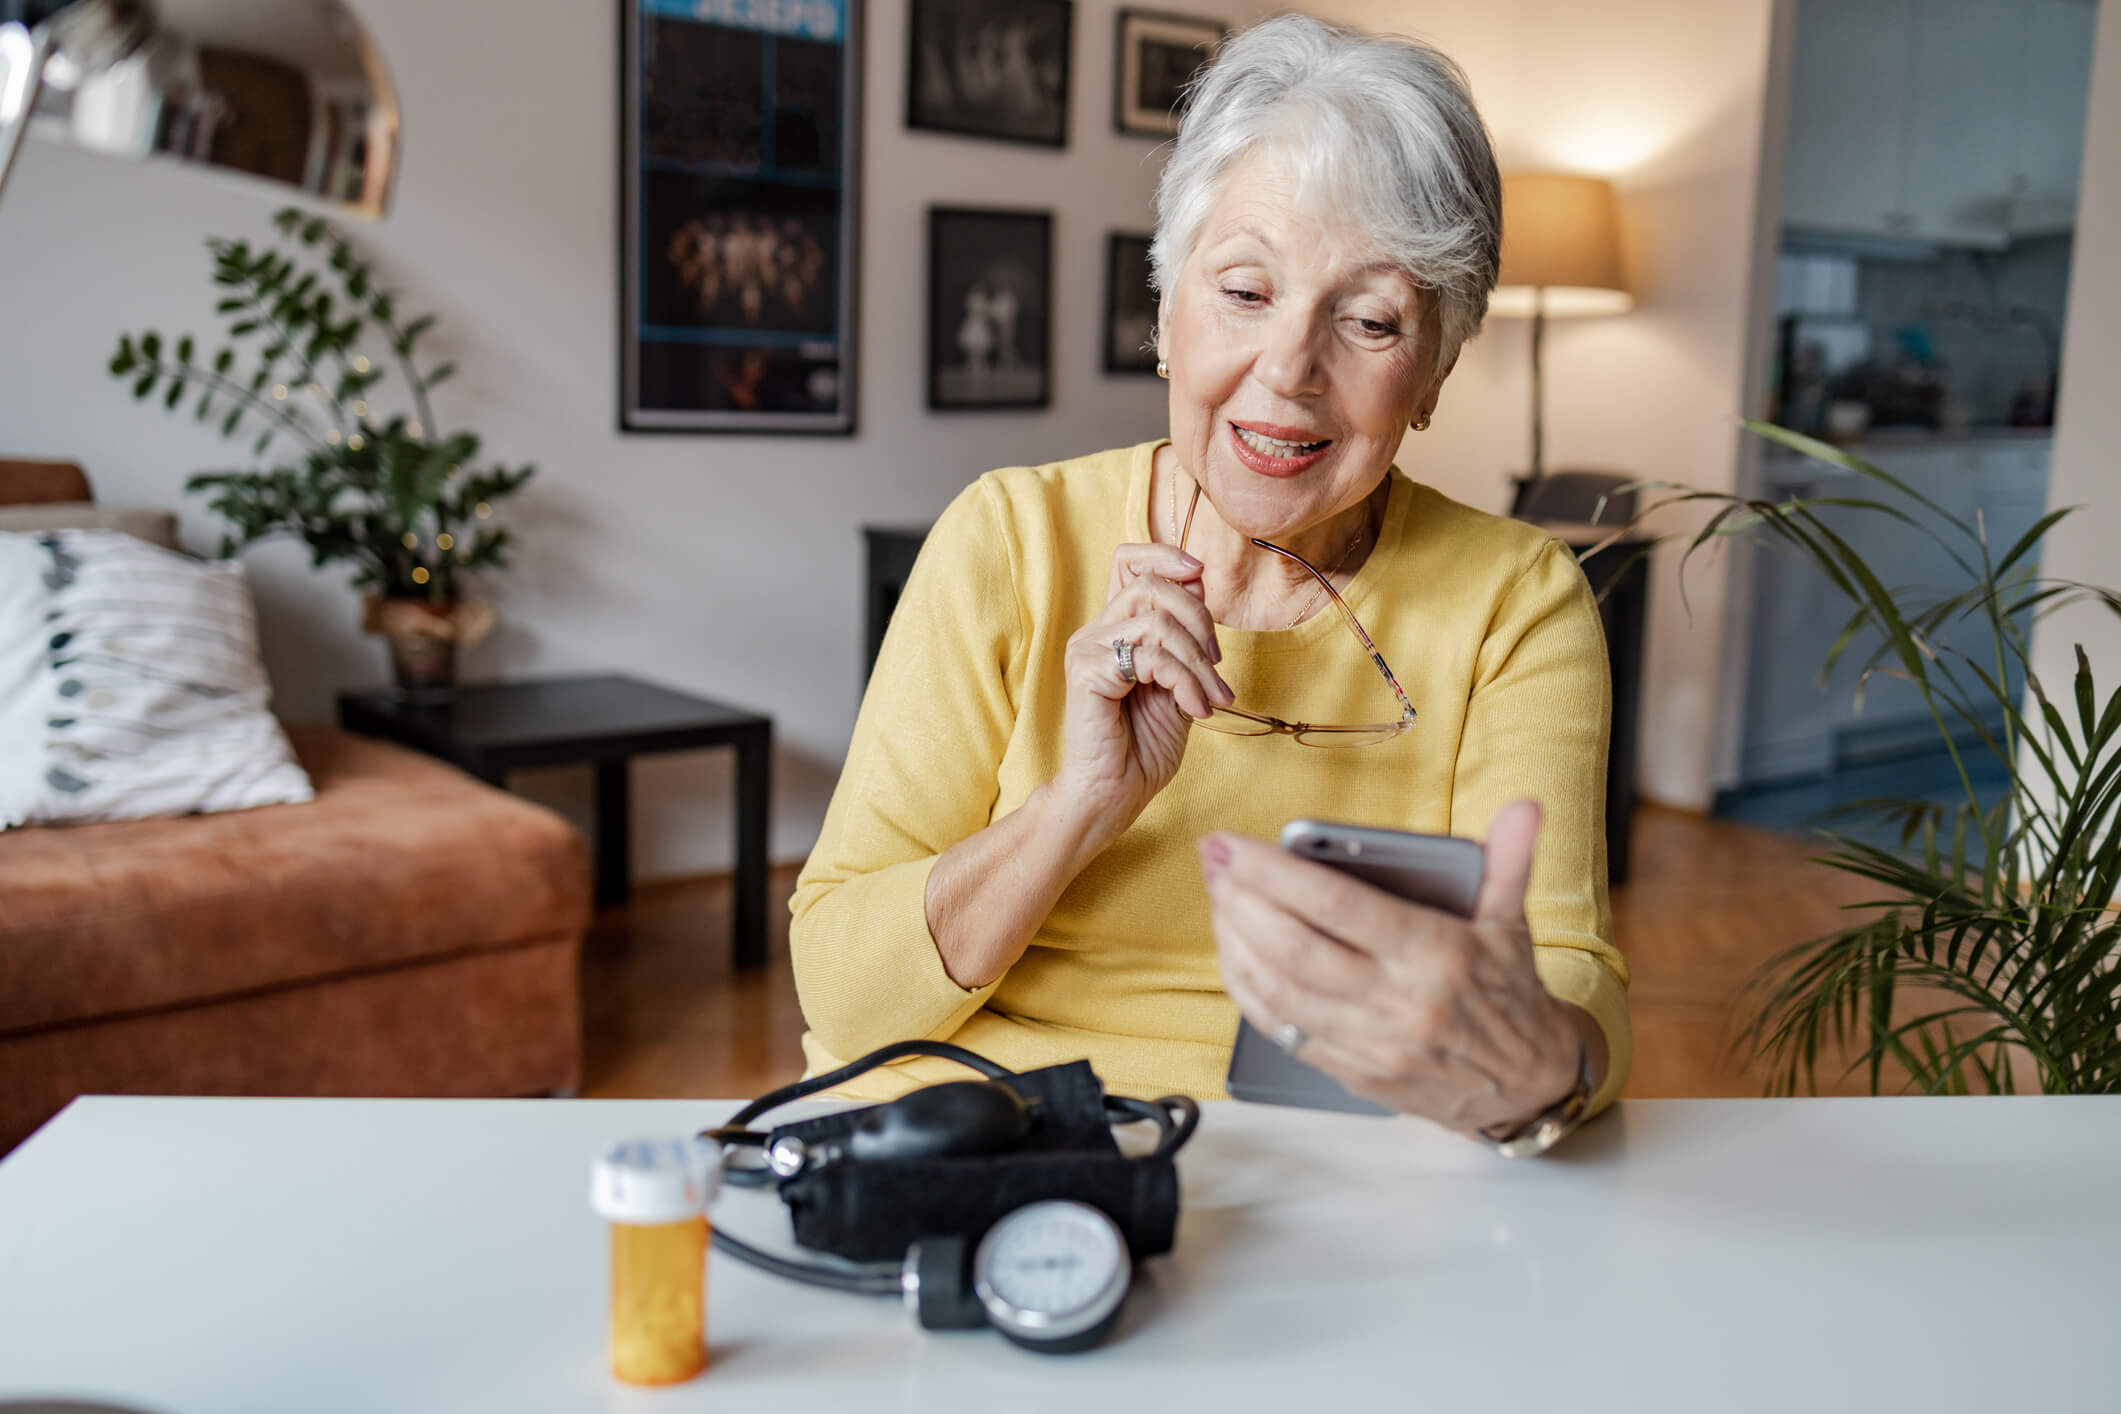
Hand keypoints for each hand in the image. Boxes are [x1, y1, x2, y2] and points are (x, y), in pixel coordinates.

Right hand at [1052, 542, 1233, 845]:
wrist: (1115, 795)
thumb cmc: (1143, 746)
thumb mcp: (1179, 682)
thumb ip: (1186, 638)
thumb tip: (1199, 584)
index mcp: (1115, 628)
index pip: (1128, 560)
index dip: (1165, 555)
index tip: (1199, 574)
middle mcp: (1096, 632)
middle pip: (1151, 585)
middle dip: (1199, 619)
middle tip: (1215, 665)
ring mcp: (1087, 650)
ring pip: (1156, 621)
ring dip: (1197, 661)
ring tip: (1209, 698)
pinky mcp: (1087, 673)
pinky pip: (1150, 657)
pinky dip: (1184, 681)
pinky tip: (1193, 710)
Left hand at [1201, 799, 1584, 1133]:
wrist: (1526, 1086)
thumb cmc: (1510, 994)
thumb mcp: (1514, 923)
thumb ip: (1511, 861)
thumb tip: (1526, 807)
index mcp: (1437, 954)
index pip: (1338, 905)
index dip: (1275, 873)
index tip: (1232, 844)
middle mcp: (1400, 1002)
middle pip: (1295, 949)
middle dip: (1240, 900)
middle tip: (1211, 862)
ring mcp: (1373, 1044)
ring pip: (1280, 992)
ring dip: (1235, 942)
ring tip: (1217, 898)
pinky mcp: (1353, 1073)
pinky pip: (1283, 1031)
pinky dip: (1248, 990)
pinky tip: (1232, 953)